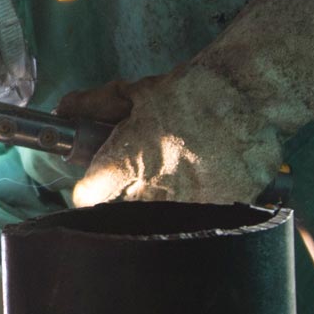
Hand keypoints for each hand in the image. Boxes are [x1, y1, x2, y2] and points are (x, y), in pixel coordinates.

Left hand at [64, 0, 313, 207]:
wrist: (250, 94)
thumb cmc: (193, 91)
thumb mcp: (136, 92)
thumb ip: (95, 105)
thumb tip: (64, 110)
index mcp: (128, 163)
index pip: (88, 197)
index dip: (92, 187)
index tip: (99, 180)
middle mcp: (154, 192)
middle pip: (122, 213)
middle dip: (127, 197)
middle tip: (144, 174)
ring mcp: (189, 207)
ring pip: (158, 222)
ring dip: (161, 206)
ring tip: (177, 178)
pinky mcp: (221, 213)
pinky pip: (197, 223)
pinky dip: (197, 210)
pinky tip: (203, 183)